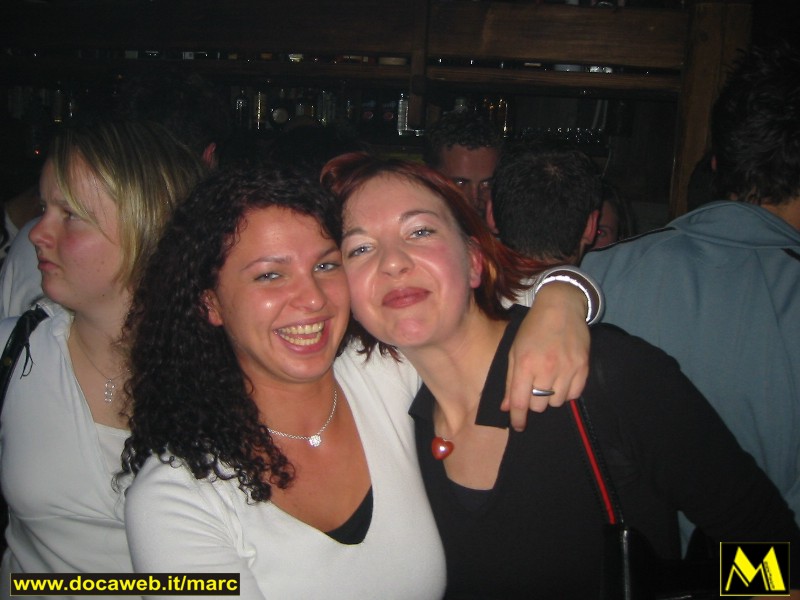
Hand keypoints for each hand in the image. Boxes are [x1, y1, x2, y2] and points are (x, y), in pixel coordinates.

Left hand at [502, 282, 589, 430]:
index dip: (518, 418)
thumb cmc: (532, 329)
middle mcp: (546, 368)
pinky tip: (562, 379)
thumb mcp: (514, 351)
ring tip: (548, 380)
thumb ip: (510, 381)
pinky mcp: (583, 367)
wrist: (561, 307)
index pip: (520, 402)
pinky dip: (566, 392)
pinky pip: (574, 395)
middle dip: (534, 402)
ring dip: (550, 398)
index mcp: (525, 364)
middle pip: (539, 406)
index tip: (518, 426)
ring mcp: (567, 368)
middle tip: (534, 389)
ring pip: (557, 403)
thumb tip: (507, 408)